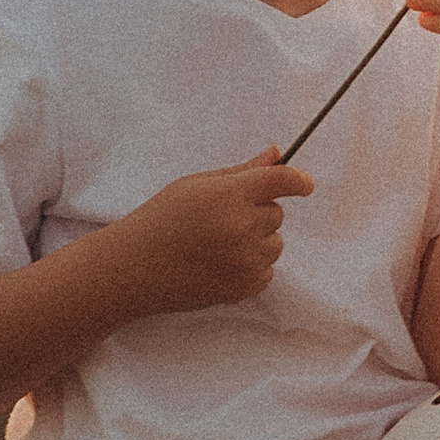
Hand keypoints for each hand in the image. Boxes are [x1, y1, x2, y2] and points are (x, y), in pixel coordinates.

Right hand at [107, 153, 312, 316]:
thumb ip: (241, 171)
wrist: (134, 268)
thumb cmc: (163, 219)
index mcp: (228, 195)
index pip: (280, 180)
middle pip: (277, 213)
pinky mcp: (244, 287)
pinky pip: (268, 270)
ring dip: (257, 241)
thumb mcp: (196, 185)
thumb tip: (277, 153)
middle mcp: (241, 227)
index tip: (305, 184)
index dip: (298, 181)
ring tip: (218, 244)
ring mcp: (244, 260)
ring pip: (276, 242)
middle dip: (257, 212)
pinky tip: (219, 264)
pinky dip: (252, 266)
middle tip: (221, 219)